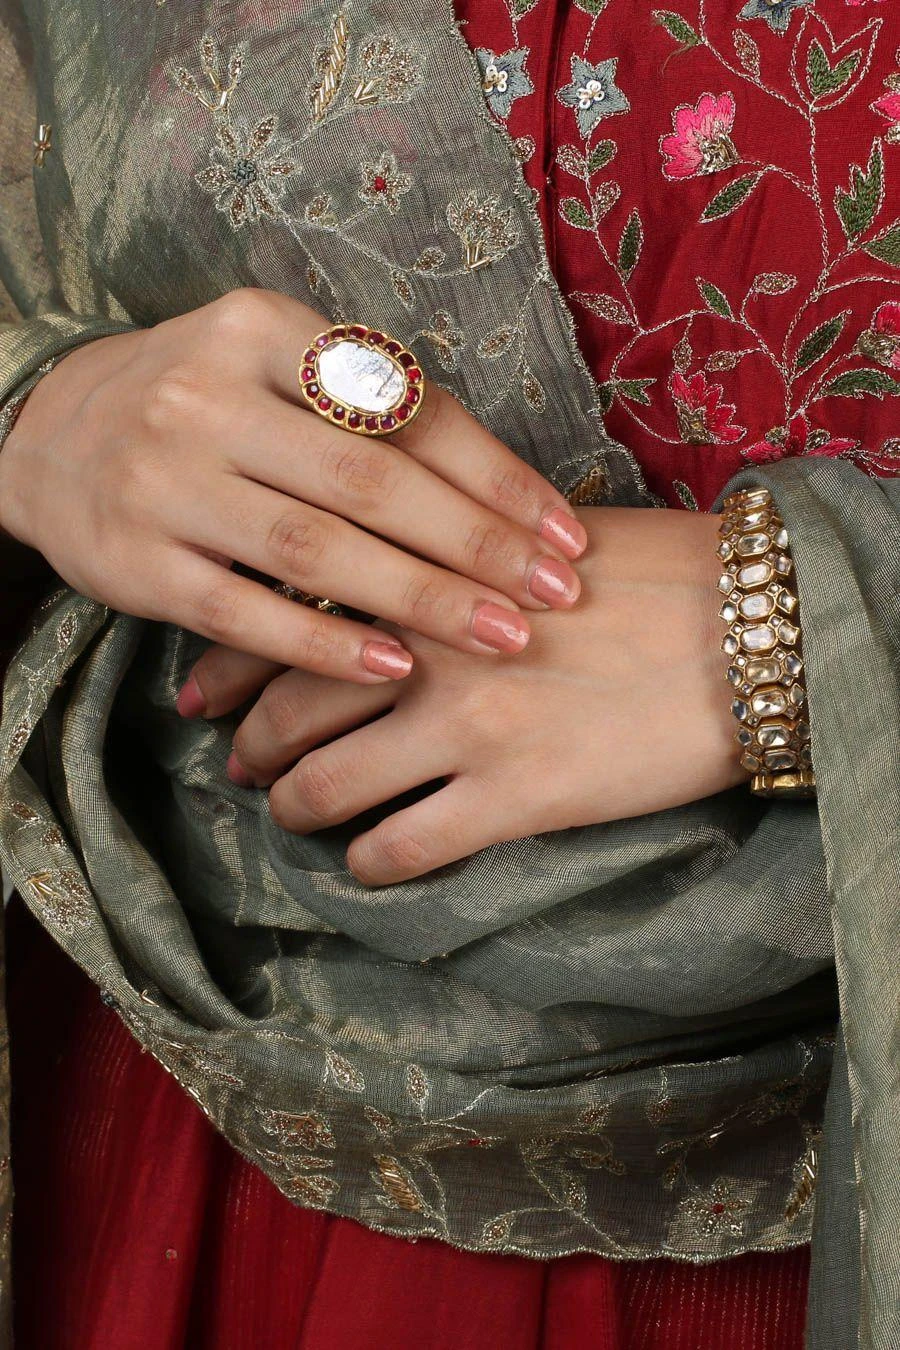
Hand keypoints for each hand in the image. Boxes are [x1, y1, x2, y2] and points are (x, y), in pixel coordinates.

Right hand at [0, 290, 585, 684]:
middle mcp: (208, 398)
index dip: (495, 475)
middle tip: (558, 593)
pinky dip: (327, 647)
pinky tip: (399, 669)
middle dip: (477, 544)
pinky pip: (247, 613)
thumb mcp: (271, 364)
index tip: (564, 530)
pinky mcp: (138, 564)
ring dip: (421, 599)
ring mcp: (167, 483)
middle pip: (371, 481)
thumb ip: (368, 407)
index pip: (403, 408)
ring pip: (315, 550)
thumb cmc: (199, 401)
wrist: (47, 435)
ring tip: (503, 636)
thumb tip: (502, 488)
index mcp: (260, 329)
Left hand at [188, 508, 746, 882]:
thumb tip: (379, 578)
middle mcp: (427, 652)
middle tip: (232, 760)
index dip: (230, 659)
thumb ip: (443, 557)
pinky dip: (368, 861)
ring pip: (327, 786)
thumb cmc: (652, 570)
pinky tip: (366, 860)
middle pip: (290, 708)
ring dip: (294, 807)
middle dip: (247, 741)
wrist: (748, 629)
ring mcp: (465, 729)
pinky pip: (403, 847)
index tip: (199, 686)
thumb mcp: (533, 537)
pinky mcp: (513, 797)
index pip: (290, 619)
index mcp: (426, 577)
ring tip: (288, 812)